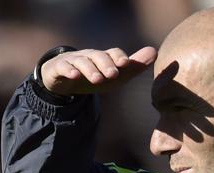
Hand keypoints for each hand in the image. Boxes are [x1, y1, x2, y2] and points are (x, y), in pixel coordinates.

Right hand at [41, 47, 156, 95]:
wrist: (63, 79)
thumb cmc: (95, 75)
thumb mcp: (115, 74)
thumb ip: (134, 66)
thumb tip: (155, 51)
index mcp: (104, 57)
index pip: (113, 53)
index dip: (119, 57)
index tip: (125, 64)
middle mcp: (89, 56)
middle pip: (98, 56)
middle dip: (106, 64)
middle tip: (113, 75)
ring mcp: (73, 61)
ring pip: (82, 62)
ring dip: (90, 70)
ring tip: (98, 80)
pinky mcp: (59, 68)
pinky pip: (63, 67)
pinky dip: (69, 70)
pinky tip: (75, 76)